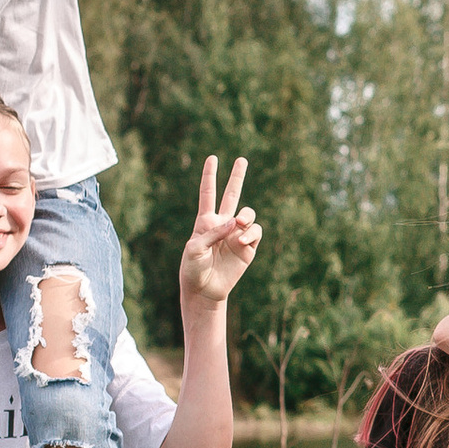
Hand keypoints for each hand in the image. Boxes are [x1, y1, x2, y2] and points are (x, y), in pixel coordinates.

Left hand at [178, 154, 260, 305]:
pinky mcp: (248, 248)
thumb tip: (236, 223)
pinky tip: (241, 242)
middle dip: (237, 177)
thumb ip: (214, 232)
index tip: (213, 158)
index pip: (208, 194)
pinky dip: (250, 234)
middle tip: (242, 159)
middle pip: (231, 195)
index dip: (210, 175)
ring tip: (240, 224)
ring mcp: (236, 235)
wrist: (205, 289)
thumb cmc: (193, 268)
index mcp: (206, 222)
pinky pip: (255, 233)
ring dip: (246, 216)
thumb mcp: (195, 248)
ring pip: (248, 214)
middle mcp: (223, 225)